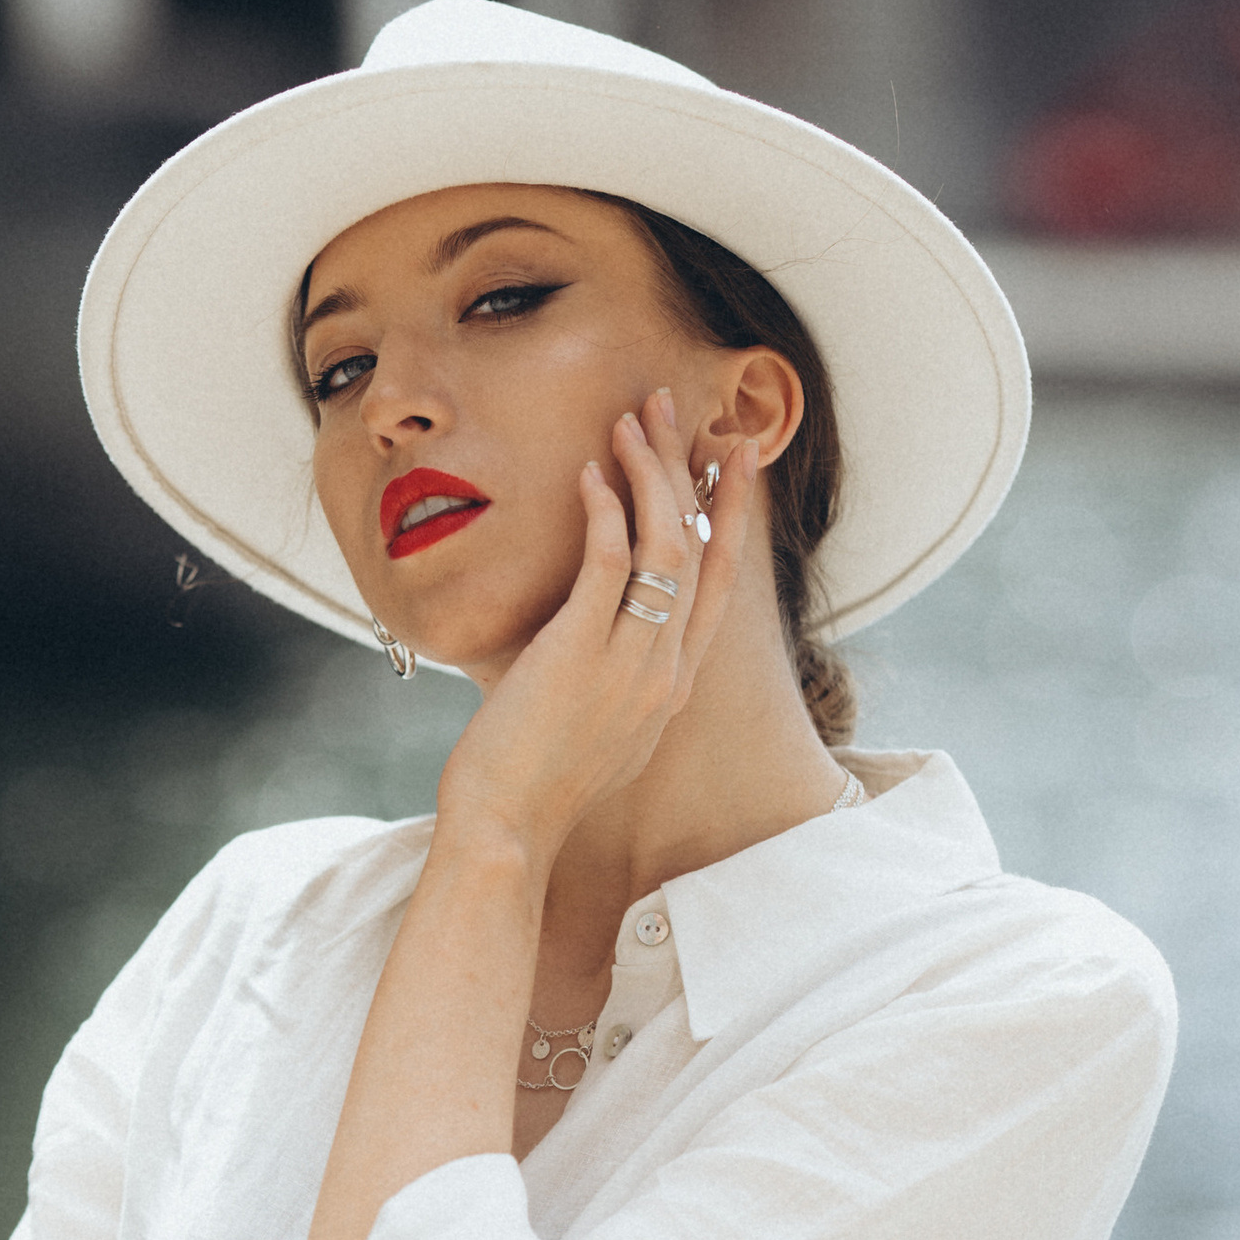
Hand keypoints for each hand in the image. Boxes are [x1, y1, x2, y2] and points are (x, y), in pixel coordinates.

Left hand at [436, 390, 759, 875]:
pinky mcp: (581, 655)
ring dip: (650, 475)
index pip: (720, 584)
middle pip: (698, 549)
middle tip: (676, 408)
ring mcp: (630, 663)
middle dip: (690, 469)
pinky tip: (590, 473)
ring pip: (665, 547)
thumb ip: (606, 677)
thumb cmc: (531, 784)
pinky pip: (608, 564)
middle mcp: (666, 670)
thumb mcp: (593, 727)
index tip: (734, 459)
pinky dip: (605, 511)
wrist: (506, 831)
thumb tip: (587, 635)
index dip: (732, 515)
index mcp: (673, 686)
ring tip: (630, 421)